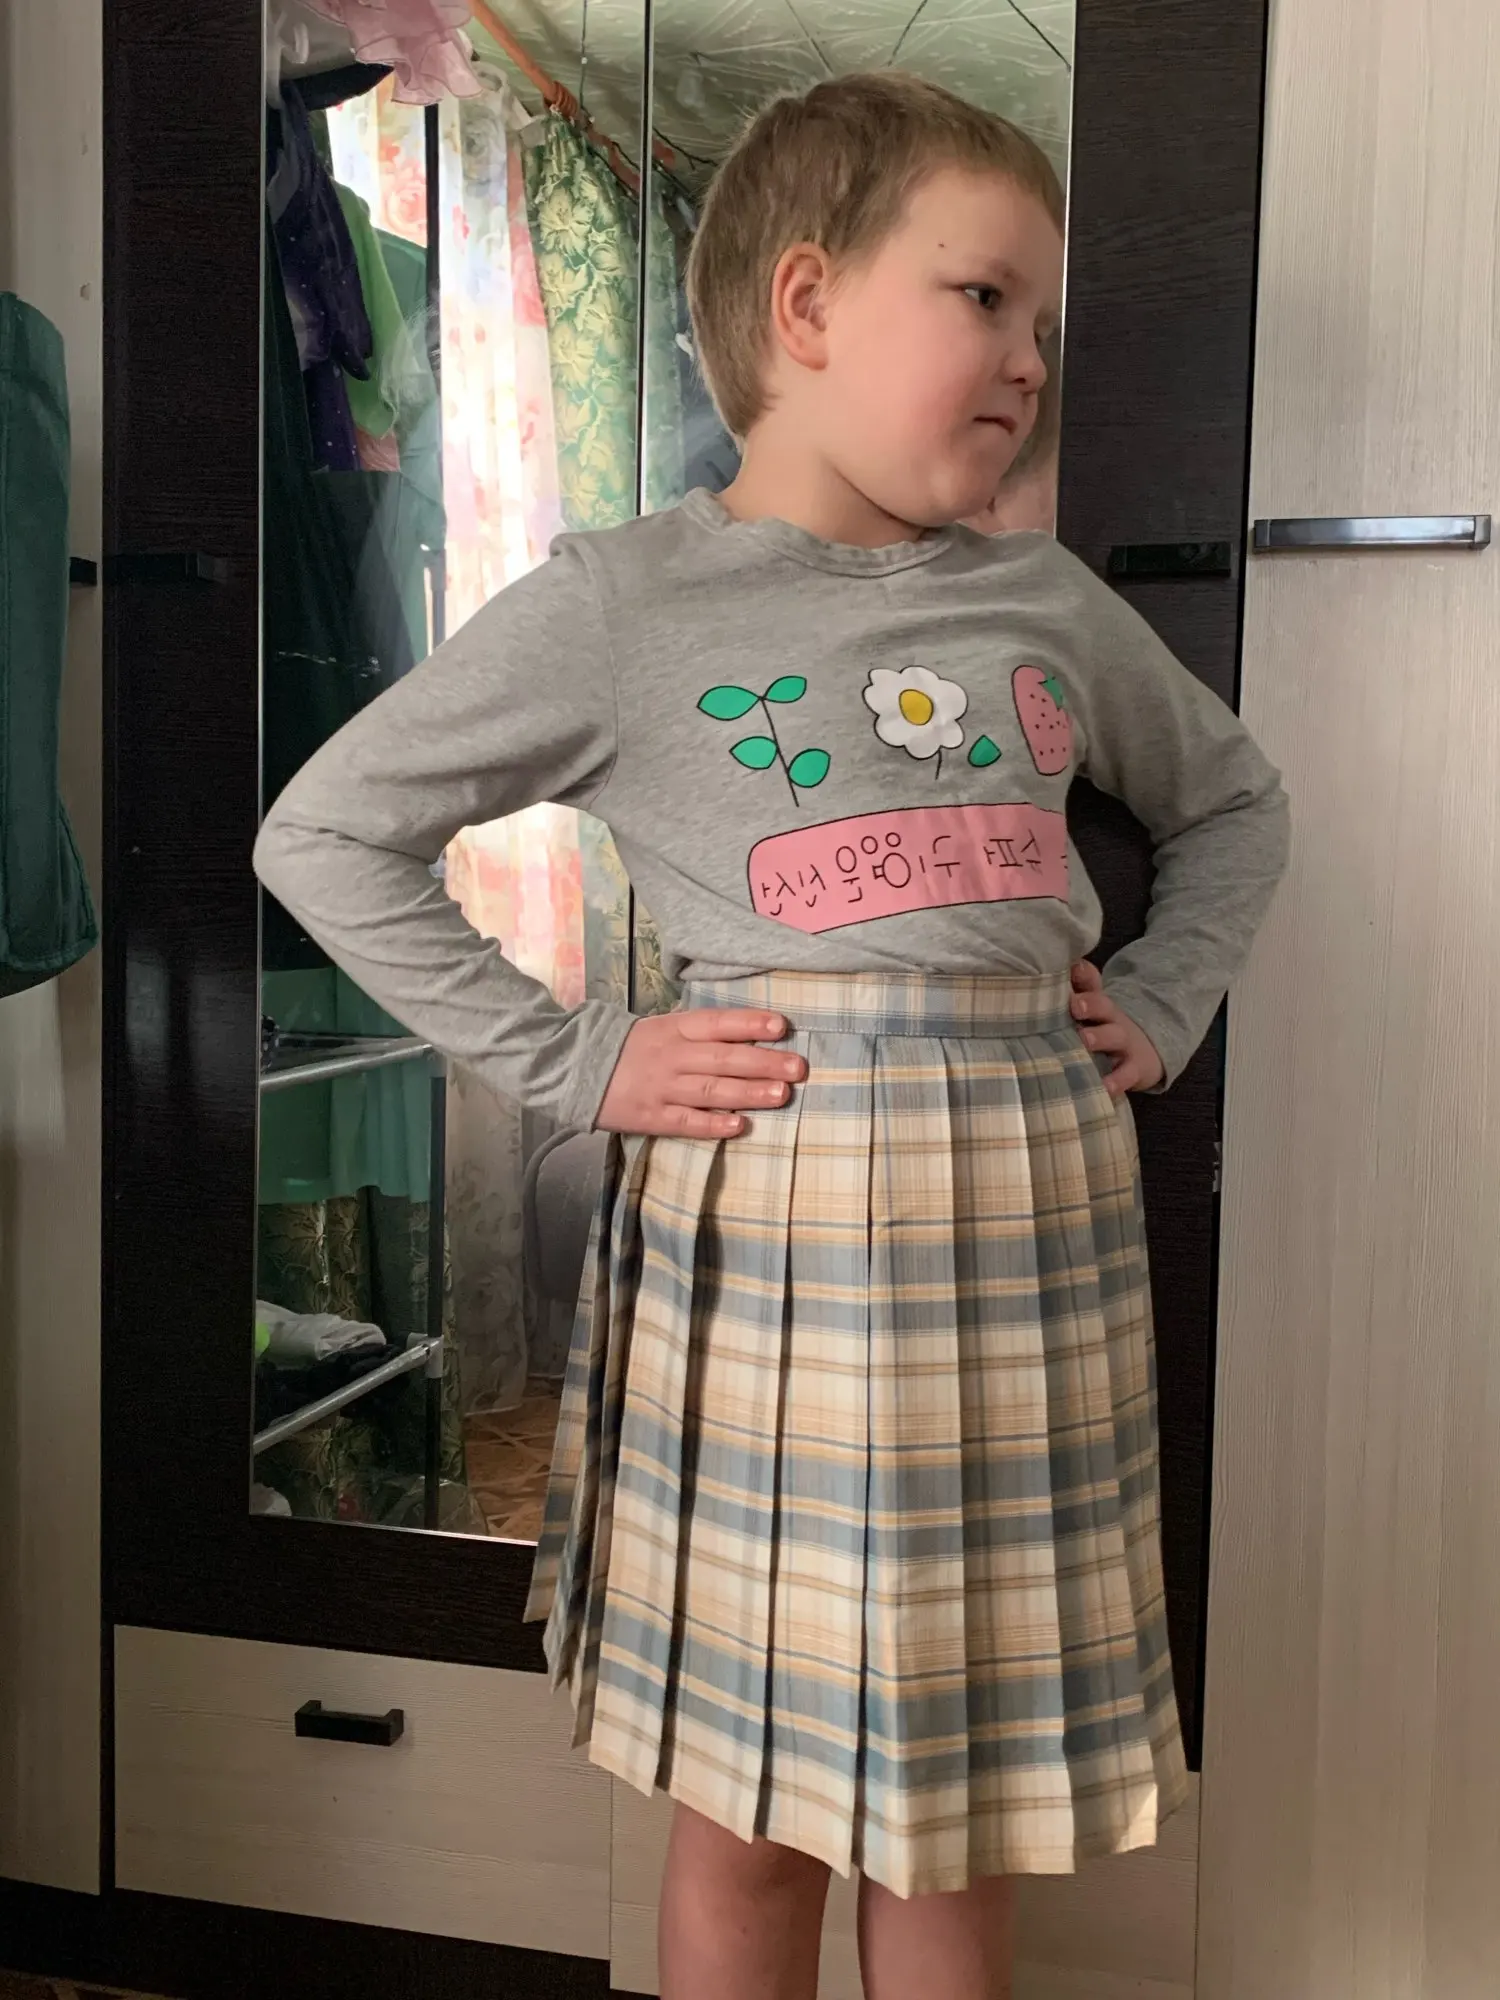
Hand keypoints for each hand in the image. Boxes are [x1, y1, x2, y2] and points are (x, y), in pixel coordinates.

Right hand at [597, 1008, 806, 1140]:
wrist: (575, 1067)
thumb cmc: (631, 1048)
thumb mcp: (662, 1028)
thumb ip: (700, 1033)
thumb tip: (750, 1035)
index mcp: (675, 1028)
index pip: (718, 1023)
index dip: (749, 1024)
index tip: (781, 1026)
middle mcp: (672, 1055)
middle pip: (723, 1058)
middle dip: (764, 1062)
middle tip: (798, 1068)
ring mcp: (662, 1087)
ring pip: (711, 1089)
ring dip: (749, 1092)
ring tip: (781, 1094)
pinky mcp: (651, 1117)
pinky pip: (687, 1121)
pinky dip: (713, 1124)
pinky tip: (740, 1126)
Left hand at [1069, 961, 1163, 1097]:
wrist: (1146, 1052)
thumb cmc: (1103, 1029)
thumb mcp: (1091, 1011)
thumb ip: (1075, 992)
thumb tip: (1057, 970)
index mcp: (1097, 1003)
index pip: (1091, 983)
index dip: (1083, 975)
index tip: (1073, 968)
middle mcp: (1110, 1019)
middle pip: (1103, 1006)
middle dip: (1089, 1004)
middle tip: (1075, 1005)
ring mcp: (1123, 1044)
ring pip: (1113, 1037)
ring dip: (1099, 1038)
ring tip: (1085, 1040)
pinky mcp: (1132, 1070)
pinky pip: (1124, 1076)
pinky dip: (1115, 1082)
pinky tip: (1104, 1087)